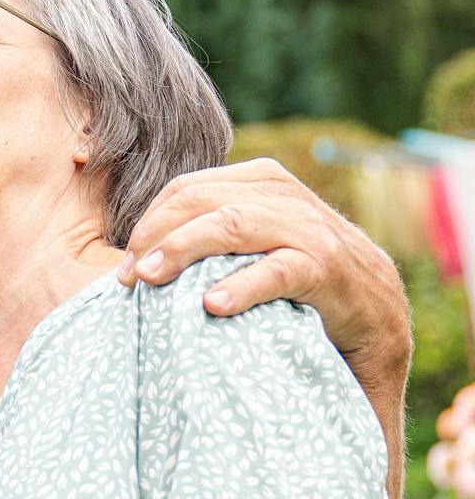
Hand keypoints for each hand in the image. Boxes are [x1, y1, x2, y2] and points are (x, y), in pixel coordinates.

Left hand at [115, 158, 410, 380]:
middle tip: (128, 277)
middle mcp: (283, 196)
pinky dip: (240, 286)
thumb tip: (137, 251)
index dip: (148, 223)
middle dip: (155, 236)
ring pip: (230, 225)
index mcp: (261, 181)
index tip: (123, 267)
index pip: (186, 188)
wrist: (375, 317)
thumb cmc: (298, 280)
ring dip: (184, 250)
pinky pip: (276, 271)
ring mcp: (307, 229)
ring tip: (151, 279)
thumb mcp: (256, 243)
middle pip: (199, 201)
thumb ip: (214, 230)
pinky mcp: (326, 267)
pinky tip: (211, 304)